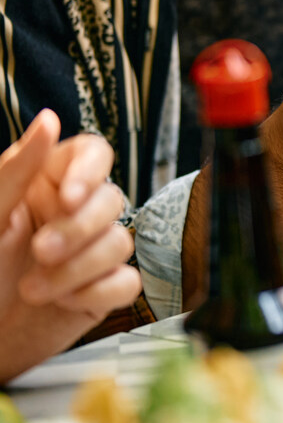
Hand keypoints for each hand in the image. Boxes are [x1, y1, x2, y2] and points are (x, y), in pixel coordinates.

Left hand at [0, 110, 140, 382]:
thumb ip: (14, 169)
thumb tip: (49, 120)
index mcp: (44, 185)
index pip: (93, 154)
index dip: (91, 171)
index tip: (69, 196)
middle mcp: (72, 214)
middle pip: (113, 199)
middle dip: (79, 229)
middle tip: (41, 252)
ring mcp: (89, 253)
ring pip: (121, 242)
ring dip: (78, 268)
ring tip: (34, 289)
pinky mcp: (102, 291)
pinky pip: (126, 282)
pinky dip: (95, 293)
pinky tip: (62, 302)